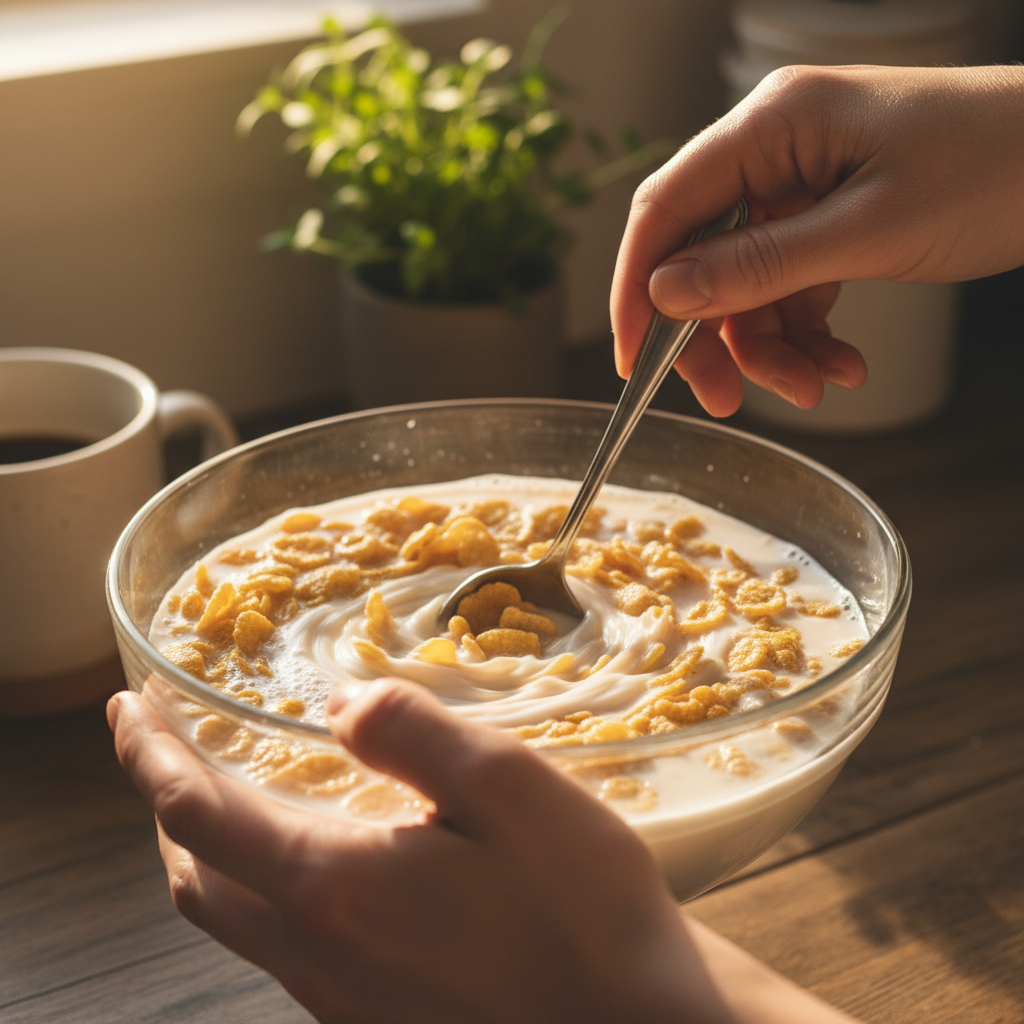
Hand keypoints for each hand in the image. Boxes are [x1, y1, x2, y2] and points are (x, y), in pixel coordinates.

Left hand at [108, 680, 733, 1023]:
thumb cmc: (582, 904)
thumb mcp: (508, 786)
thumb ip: (411, 731)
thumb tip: (338, 704)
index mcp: (334, 885)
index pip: (196, 811)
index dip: (149, 752)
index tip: (126, 706)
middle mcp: (317, 953)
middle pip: (195, 874)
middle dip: (165, 800)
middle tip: (168, 741)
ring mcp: (341, 998)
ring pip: (232, 920)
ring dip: (207, 848)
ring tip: (224, 792)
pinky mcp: (374, 1017)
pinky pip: (281, 948)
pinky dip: (260, 887)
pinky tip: (309, 862)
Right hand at [611, 64, 1023, 415]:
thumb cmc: (994, 167)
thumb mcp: (869, 229)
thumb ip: (759, 264)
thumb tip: (664, 294)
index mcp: (771, 126)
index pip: (665, 209)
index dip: (636, 288)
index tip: (632, 360)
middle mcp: (774, 150)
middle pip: (699, 255)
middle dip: (711, 336)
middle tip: (726, 399)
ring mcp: (800, 185)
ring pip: (745, 284)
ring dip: (770, 347)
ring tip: (817, 385)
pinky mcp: (827, 217)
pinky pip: (788, 287)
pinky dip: (806, 335)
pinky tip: (842, 364)